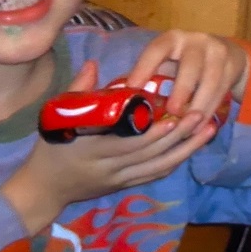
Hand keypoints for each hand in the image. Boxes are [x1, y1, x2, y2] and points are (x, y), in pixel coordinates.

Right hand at [1, 61, 215, 235]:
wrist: (44, 188)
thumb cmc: (49, 147)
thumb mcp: (56, 115)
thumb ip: (77, 91)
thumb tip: (93, 63)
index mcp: (93, 149)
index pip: (130, 142)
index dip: (154, 133)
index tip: (175, 116)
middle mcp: (110, 168)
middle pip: (151, 155)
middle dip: (179, 136)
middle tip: (202, 115)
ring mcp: (119, 180)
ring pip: (159, 167)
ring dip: (186, 150)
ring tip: (207, 130)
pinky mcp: (124, 187)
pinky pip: (154, 176)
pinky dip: (174, 162)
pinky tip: (191, 149)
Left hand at [125, 30, 249, 125]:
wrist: (228, 53)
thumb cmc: (185, 61)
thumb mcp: (168, 60)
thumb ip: (149, 75)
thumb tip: (119, 97)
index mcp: (172, 39)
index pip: (156, 49)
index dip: (144, 67)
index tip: (133, 88)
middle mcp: (195, 41)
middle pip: (190, 66)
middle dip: (181, 90)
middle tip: (171, 112)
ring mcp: (217, 52)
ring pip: (209, 81)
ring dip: (198, 106)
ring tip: (187, 126)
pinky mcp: (232, 66)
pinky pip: (221, 92)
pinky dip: (210, 111)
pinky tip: (200, 127)